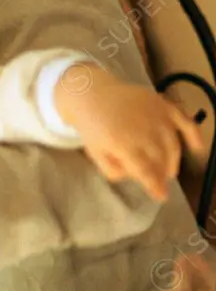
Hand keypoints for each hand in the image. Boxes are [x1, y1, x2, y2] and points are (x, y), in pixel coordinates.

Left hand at [55, 64, 205, 200]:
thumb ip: (112, 170)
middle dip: (162, 173)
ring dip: (173, 161)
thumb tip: (135, 178)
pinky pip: (184, 121)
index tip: (161, 196)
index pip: (144, 169)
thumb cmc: (93, 126)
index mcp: (121, 142)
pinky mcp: (162, 104)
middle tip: (161, 181)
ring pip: (172, 145)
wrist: (92, 94)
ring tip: (169, 171)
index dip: (154, 185)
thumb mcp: (94, 153)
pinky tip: (197, 148)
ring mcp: (154, 116)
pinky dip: (193, 135)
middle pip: (160, 159)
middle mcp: (142, 130)